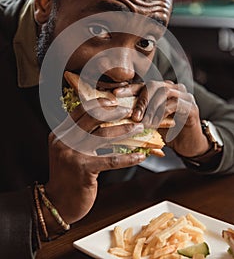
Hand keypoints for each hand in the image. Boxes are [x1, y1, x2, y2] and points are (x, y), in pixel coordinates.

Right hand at [44, 97, 145, 228]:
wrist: (58, 203)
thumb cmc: (68, 176)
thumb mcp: (68, 152)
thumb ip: (79, 136)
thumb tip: (104, 122)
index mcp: (60, 134)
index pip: (80, 111)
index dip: (98, 103)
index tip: (114, 101)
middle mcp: (64, 141)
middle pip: (92, 118)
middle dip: (114, 112)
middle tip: (130, 111)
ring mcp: (73, 155)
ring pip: (104, 136)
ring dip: (125, 130)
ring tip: (139, 128)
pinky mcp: (84, 169)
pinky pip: (111, 160)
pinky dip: (128, 158)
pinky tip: (140, 156)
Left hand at [113, 81, 208, 157]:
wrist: (189, 146)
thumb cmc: (166, 133)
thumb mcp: (149, 124)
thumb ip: (137, 117)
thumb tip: (115, 116)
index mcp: (160, 89)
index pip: (142, 85)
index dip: (128, 89)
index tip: (115, 94)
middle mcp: (173, 88)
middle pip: (153, 85)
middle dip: (141, 100)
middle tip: (133, 116)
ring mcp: (184, 96)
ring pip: (165, 92)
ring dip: (152, 109)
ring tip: (144, 124)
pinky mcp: (192, 107)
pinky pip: (176, 104)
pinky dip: (163, 114)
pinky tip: (156, 125)